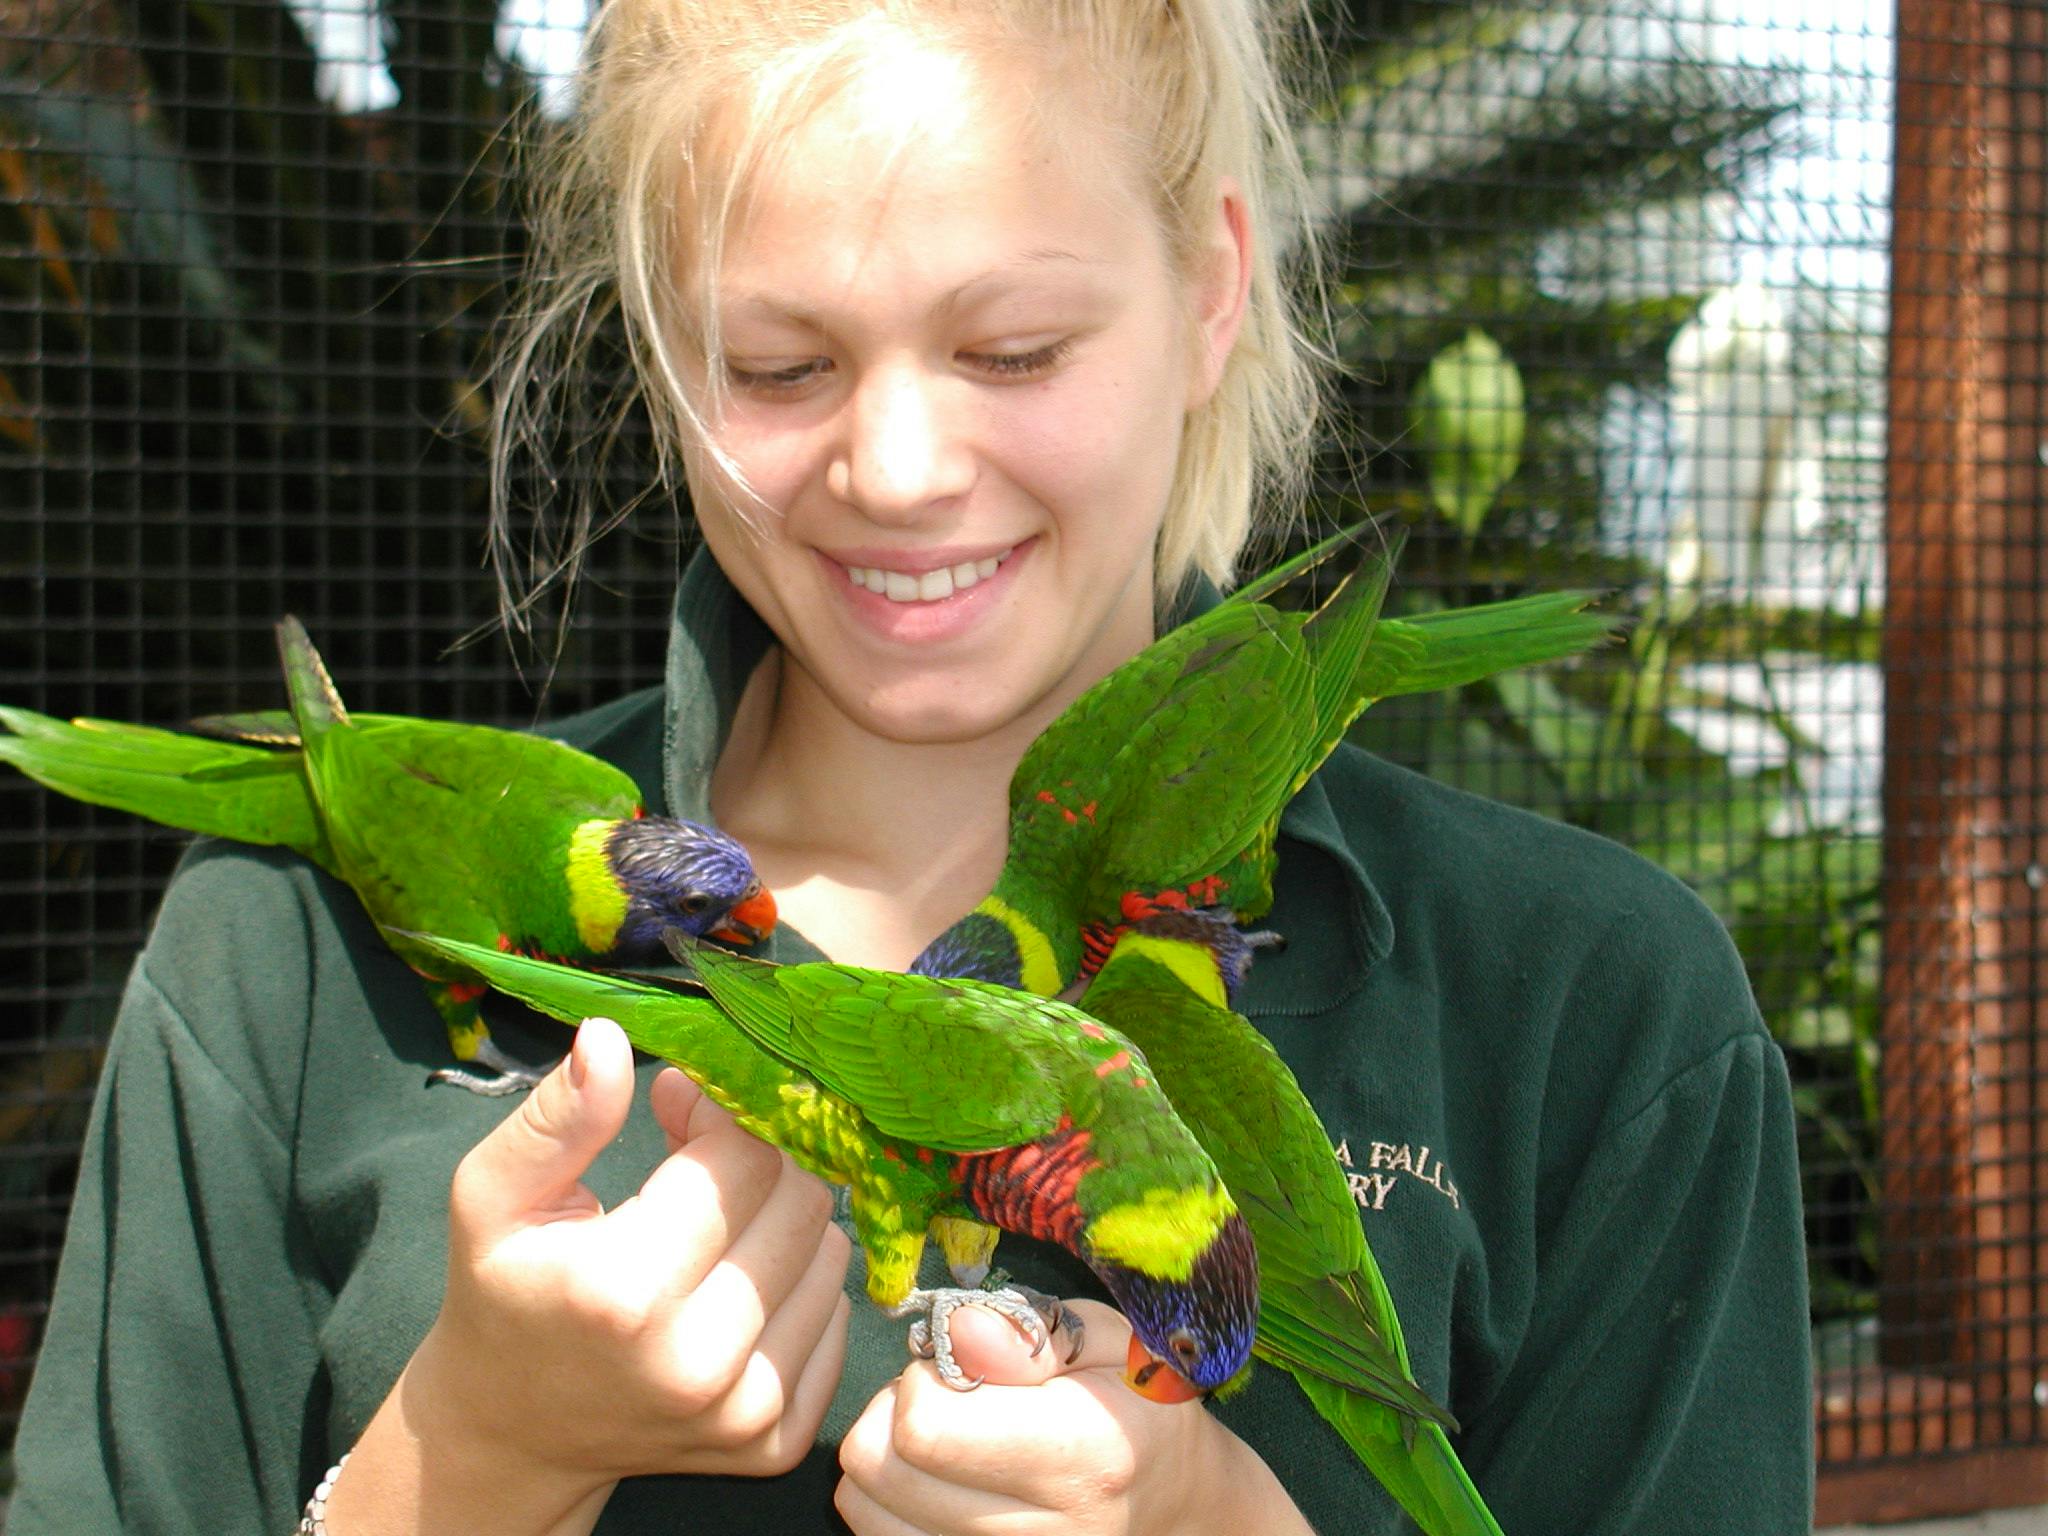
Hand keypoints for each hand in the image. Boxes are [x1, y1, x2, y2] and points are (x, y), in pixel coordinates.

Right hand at [330, 1019, 851, 1532]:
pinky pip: (838, 1321)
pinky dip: (801, 1288)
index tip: (689, 1108)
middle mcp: (698, 1362)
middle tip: (705, 1165)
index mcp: (624, 1292)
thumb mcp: (492, 1197)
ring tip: (717, 1230)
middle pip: (802, 1201)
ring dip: (786, 1222)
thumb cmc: (503, 1295)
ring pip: (831, 1254)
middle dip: (761, 1161)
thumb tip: (611, 1038)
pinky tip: (739, 1287)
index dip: (724, 1112)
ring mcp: (745, 1413)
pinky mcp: (777, 1444)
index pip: (747, 1157)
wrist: (510, 1434)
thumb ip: (557, 1118)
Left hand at [835, 1299, 1311, 1535]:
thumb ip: (1028, 1333)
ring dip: (887, 1462)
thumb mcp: (1110, 1340)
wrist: (1173, 1502)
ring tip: (945, 1440)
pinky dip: (893, 1505)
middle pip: (878, 1470)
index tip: (963, 1367)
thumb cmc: (1137, 1405)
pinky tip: (941, 1480)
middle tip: (947, 1399)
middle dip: (894, 1413)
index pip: (923, 1426)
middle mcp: (1041, 1533)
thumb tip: (956, 1333)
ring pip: (866, 1510)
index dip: (927, 1376)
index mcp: (1082, 1455)